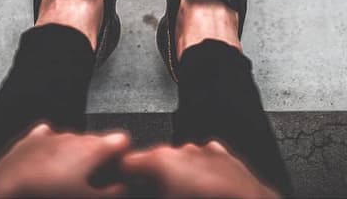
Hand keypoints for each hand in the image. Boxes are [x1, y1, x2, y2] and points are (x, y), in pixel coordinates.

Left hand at [0, 123, 129, 197]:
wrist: (7, 188)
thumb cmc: (48, 193)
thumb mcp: (88, 198)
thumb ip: (112, 192)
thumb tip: (122, 188)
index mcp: (93, 148)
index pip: (122, 141)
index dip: (124, 155)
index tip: (121, 169)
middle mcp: (75, 136)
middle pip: (98, 142)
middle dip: (99, 159)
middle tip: (95, 180)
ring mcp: (53, 137)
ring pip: (73, 142)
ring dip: (75, 156)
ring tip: (68, 179)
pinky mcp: (33, 141)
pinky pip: (48, 140)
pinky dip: (52, 151)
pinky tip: (48, 165)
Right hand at [121, 141, 279, 197]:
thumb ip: (142, 193)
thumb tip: (131, 192)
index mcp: (160, 160)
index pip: (127, 162)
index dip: (122, 176)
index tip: (122, 186)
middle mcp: (181, 151)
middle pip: (154, 161)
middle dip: (152, 178)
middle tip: (155, 193)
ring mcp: (204, 152)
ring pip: (181, 162)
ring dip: (178, 176)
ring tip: (185, 194)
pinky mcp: (224, 158)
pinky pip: (204, 163)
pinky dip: (200, 173)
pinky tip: (203, 190)